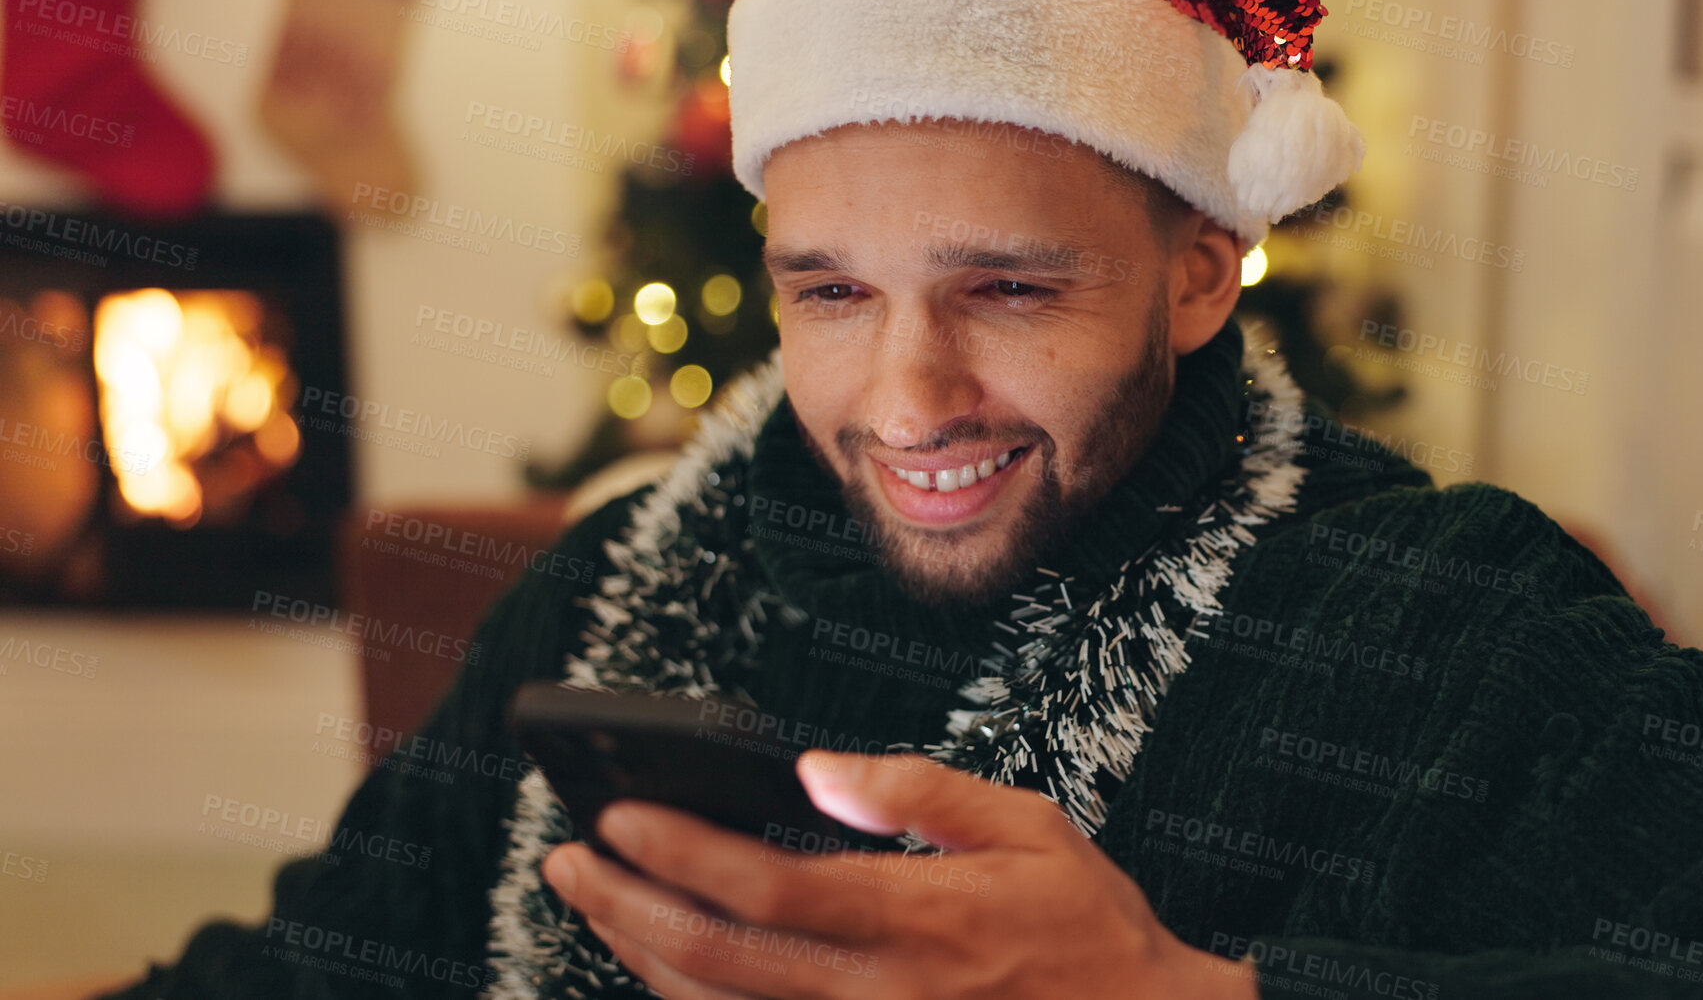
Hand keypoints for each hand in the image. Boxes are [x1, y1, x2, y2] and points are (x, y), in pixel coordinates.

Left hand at [541, 751, 1256, 998]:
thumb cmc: (1088, 931)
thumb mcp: (1026, 829)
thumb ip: (916, 795)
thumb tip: (816, 771)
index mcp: (915, 919)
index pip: (764, 884)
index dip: (677, 850)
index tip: (617, 811)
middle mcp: (877, 992)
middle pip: (713, 958)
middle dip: (623, 906)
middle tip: (568, 859)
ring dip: (642, 957)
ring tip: (597, 902)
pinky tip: (666, 969)